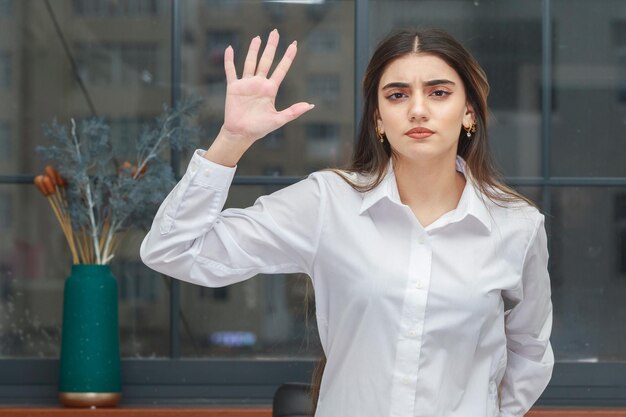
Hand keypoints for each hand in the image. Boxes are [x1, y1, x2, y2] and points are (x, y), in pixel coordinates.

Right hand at [221, 29, 313, 144]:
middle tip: (275, 32)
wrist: (241, 133)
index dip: (287, 57)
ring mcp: (246, 84)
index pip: (281, 69)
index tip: (294, 45)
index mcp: (270, 89)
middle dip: (271, 46)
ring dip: (253, 50)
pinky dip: (229, 60)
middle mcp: (259, 84)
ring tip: (258, 38)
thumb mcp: (279, 119)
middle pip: (266, 60)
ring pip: (250, 62)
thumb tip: (310, 105)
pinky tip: (230, 49)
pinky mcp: (234, 87)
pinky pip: (231, 71)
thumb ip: (293, 111)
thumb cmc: (260, 128)